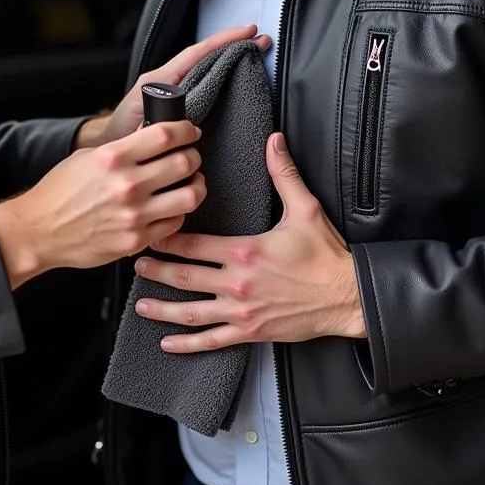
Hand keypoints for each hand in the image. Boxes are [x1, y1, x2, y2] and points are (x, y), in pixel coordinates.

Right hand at [0, 119, 205, 287]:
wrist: (39, 231)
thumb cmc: (59, 193)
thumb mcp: (88, 157)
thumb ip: (122, 149)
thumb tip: (153, 140)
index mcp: (113, 158)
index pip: (165, 135)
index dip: (185, 130)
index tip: (189, 132)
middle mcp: (127, 185)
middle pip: (184, 163)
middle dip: (193, 156)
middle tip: (190, 157)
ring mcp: (134, 215)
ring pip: (190, 196)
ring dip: (196, 186)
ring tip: (190, 183)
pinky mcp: (136, 240)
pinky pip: (175, 223)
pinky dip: (179, 212)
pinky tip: (171, 207)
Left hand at [75, 25, 270, 148]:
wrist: (109, 145)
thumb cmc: (121, 137)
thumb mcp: (139, 128)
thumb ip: (157, 124)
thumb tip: (179, 124)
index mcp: (159, 80)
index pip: (196, 54)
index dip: (222, 42)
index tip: (246, 32)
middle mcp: (167, 80)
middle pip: (204, 55)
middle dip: (231, 45)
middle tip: (259, 40)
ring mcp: (172, 88)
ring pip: (204, 66)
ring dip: (228, 59)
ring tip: (252, 52)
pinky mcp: (176, 99)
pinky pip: (201, 81)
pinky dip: (219, 74)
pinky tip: (235, 78)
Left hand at [133, 132, 366, 350]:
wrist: (349, 296)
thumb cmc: (327, 255)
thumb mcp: (305, 208)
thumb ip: (283, 173)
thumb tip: (273, 140)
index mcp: (244, 251)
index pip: (194, 244)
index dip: (167, 239)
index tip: (150, 232)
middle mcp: (237, 283)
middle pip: (185, 277)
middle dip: (156, 270)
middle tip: (135, 264)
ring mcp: (242, 311)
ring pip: (192, 312)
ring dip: (163, 309)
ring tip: (141, 305)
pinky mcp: (251, 332)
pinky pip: (213, 340)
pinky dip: (188, 344)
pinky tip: (168, 344)